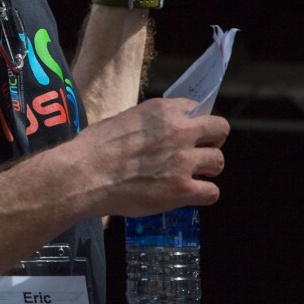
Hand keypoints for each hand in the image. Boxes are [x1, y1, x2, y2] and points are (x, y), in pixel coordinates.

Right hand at [75, 97, 228, 217]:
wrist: (84, 175)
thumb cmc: (94, 148)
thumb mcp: (124, 119)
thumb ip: (151, 124)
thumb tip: (161, 134)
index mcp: (164, 110)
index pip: (197, 108)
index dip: (195, 123)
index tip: (190, 134)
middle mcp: (179, 131)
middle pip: (220, 130)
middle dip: (213, 141)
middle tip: (201, 153)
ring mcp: (182, 161)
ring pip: (218, 161)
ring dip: (208, 169)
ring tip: (194, 176)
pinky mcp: (181, 189)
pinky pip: (211, 192)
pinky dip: (204, 194)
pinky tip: (191, 195)